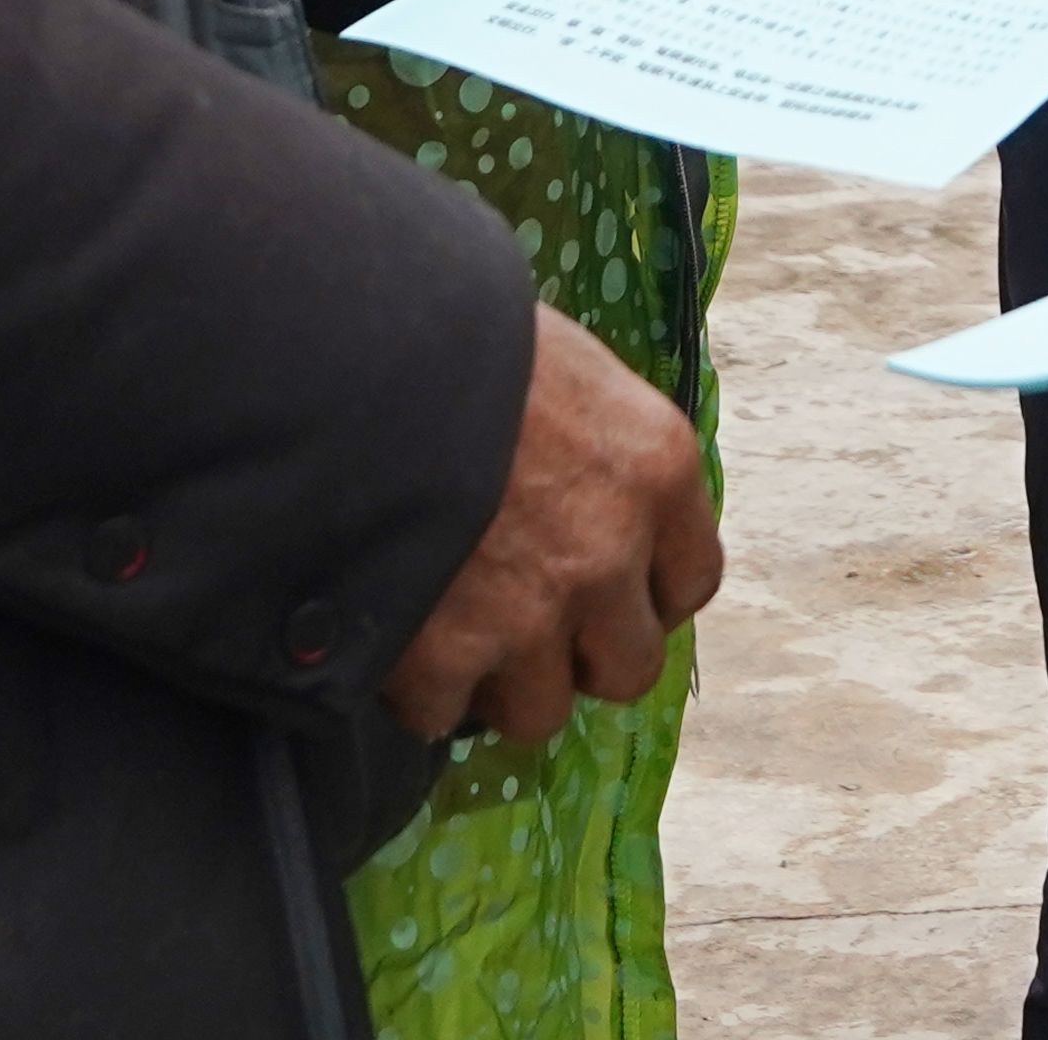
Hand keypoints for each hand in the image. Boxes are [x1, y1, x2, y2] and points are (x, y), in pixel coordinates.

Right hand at [383, 306, 722, 743]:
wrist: (355, 356)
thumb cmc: (458, 331)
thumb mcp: (561, 365)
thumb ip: (591, 446)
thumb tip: (575, 485)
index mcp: (654, 467)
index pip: (692, 580)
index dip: (643, 595)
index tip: (604, 590)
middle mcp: (610, 553)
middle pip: (628, 666)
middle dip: (578, 654)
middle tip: (524, 620)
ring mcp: (531, 614)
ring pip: (540, 710)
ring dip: (498, 683)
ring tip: (453, 632)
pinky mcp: (447, 654)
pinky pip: (442, 716)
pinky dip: (415, 689)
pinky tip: (396, 636)